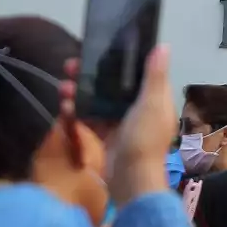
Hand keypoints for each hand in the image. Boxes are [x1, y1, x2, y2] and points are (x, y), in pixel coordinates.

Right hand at [63, 47, 174, 204]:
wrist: (131, 180)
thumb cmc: (144, 140)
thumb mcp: (151, 104)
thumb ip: (155, 76)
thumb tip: (163, 45)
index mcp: (155, 99)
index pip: (139, 73)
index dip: (122, 60)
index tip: (102, 47)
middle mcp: (140, 109)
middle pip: (114, 85)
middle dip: (92, 75)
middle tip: (70, 65)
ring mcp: (123, 123)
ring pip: (99, 101)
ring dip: (80, 92)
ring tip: (63, 86)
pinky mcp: (107, 136)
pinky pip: (90, 119)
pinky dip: (77, 112)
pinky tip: (64, 106)